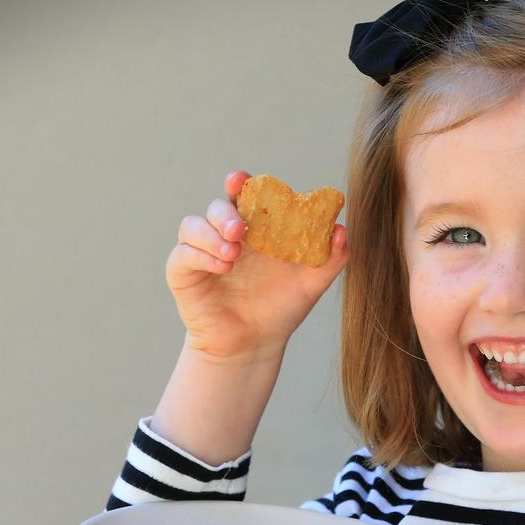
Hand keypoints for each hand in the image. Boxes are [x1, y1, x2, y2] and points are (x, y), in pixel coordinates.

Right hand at [165, 170, 349, 361]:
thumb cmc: (279, 308)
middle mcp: (225, 235)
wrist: (254, 344)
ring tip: (233, 254)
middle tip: (241, 229)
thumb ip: (330, 258)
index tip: (241, 180)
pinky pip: (182, 255)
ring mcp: (201, 252)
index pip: (243, 196)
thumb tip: (341, 230)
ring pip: (192, 225)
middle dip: (226, 212)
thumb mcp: (311, 284)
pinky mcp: (184, 273)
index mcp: (254, 228)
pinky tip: (222, 267)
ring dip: (212, 234)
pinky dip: (200, 255)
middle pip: (216, 206)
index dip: (239, 183)